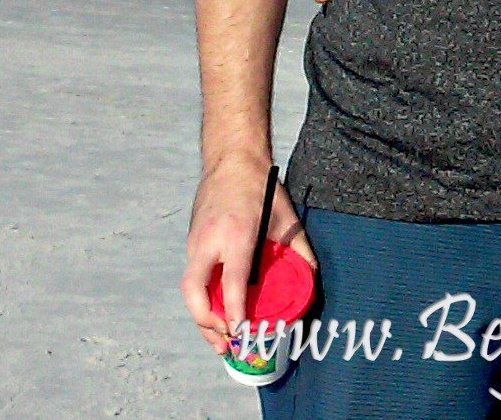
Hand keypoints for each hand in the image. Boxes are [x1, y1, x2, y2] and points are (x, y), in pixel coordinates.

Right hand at [180, 150, 315, 352]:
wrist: (231, 158)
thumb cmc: (260, 186)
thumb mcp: (286, 216)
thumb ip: (298, 248)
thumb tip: (311, 276)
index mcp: (236, 234)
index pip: (231, 281)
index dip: (234, 310)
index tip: (241, 332)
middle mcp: (210, 240)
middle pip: (194, 291)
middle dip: (206, 322)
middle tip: (226, 342)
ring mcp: (196, 240)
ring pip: (189, 287)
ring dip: (201, 315)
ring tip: (219, 337)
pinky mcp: (191, 240)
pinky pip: (192, 275)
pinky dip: (200, 297)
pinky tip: (214, 310)